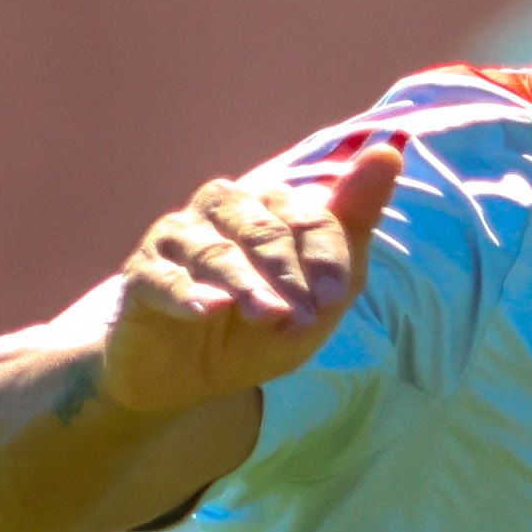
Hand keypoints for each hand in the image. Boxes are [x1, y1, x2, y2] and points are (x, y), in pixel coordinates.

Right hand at [92, 139, 398, 419]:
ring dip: (249, 286)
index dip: (325, 255)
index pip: (306, 216)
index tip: (336, 298)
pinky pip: (165, 278)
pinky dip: (189, 293)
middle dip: (289, 275)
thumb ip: (352, 226)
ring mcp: (176, 239)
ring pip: (216, 251)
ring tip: (271, 320)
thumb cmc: (258, 332)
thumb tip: (389, 151)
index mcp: (267, 206)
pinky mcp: (142, 275)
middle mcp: (220, 210)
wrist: (188, 380)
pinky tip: (210, 311)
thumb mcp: (317, 295)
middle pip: (263, 229)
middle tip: (305, 320)